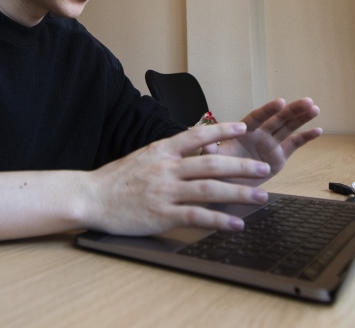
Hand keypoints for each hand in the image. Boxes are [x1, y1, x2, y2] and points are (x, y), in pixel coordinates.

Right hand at [83, 122, 274, 235]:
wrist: (90, 197)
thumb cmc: (116, 179)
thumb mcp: (143, 157)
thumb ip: (169, 153)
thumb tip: (195, 146)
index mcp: (161, 150)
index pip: (197, 135)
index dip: (222, 131)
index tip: (243, 129)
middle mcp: (166, 168)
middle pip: (212, 163)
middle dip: (242, 166)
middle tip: (265, 169)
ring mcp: (164, 192)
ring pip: (209, 189)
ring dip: (239, 193)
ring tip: (261, 197)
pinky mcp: (161, 215)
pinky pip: (196, 216)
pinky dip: (219, 220)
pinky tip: (236, 224)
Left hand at [208, 98, 321, 186]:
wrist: (225, 187)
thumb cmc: (217, 169)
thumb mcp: (212, 160)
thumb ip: (210, 148)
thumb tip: (203, 140)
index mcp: (244, 131)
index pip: (257, 117)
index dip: (269, 110)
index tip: (281, 102)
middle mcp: (259, 134)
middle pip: (277, 119)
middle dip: (292, 110)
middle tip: (307, 101)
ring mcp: (270, 145)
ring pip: (288, 128)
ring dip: (301, 118)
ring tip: (315, 108)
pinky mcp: (279, 157)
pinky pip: (294, 145)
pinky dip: (305, 138)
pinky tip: (317, 130)